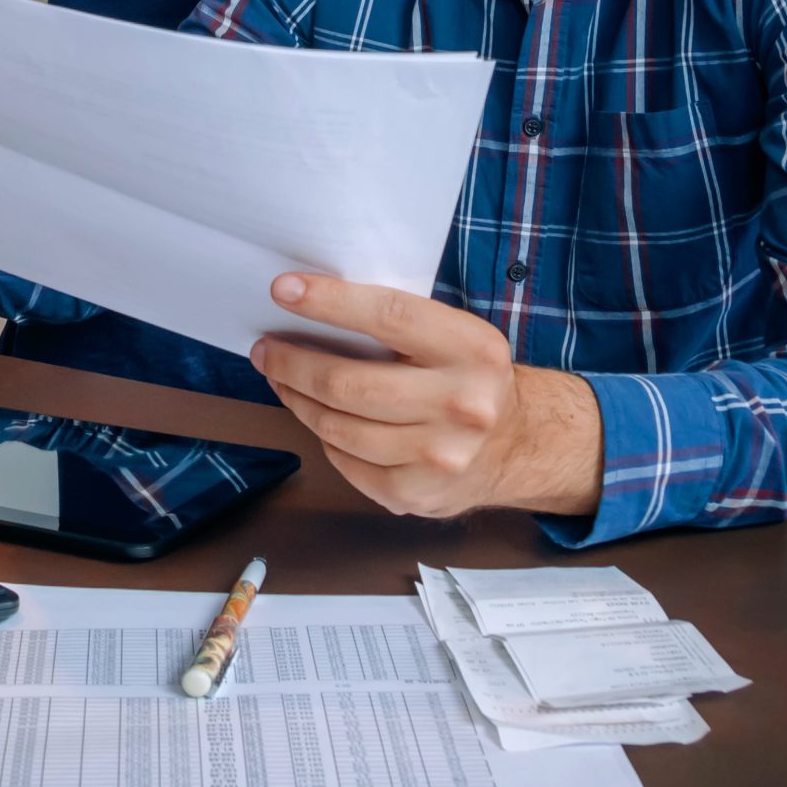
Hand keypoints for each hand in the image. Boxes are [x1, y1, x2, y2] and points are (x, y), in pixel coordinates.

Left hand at [251, 274, 600, 517]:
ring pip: (339, 427)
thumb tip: (313, 304)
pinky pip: (346, 462)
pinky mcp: (417, 495)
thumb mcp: (456, 336)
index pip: (389, 317)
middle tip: (266, 350)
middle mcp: (463, 405)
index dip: (330, 303)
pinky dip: (324, 437)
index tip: (283, 291)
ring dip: (299, 400)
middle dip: (294, 364)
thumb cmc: (469, 377)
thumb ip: (400, 323)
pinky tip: (320, 418)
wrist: (519, 445)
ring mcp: (441, 457)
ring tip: (283, 380)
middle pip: (351, 385)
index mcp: (473, 351)